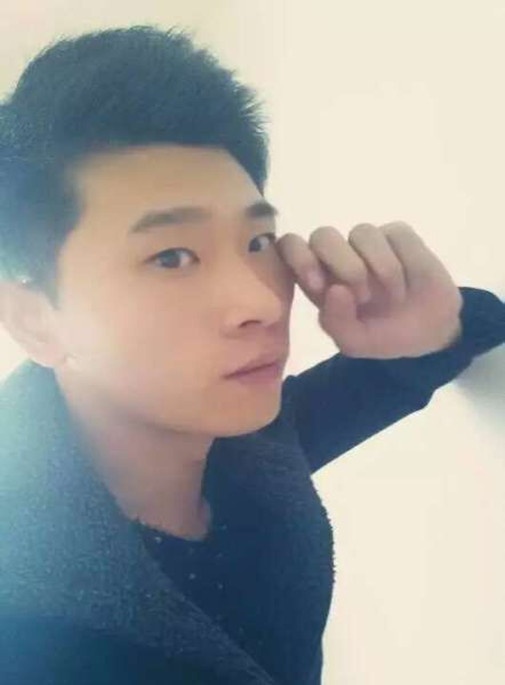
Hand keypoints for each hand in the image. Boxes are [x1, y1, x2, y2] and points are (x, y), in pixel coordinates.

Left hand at [275, 222, 463, 358]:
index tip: (317, 283)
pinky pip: (395, 234)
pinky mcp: (398, 236)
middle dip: (342, 263)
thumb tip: (335, 290)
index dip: (298, 258)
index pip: (290, 248)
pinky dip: (405, 260)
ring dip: (381, 267)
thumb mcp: (355, 342)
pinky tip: (409, 282)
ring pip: (362, 233)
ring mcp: (367, 243)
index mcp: (317, 278)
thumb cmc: (381, 336)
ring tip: (394, 297)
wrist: (429, 334)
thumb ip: (337, 323)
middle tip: (363, 296)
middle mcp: (338, 255)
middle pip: (323, 235)